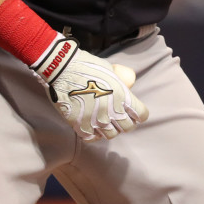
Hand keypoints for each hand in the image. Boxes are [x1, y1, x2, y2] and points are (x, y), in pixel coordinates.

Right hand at [34, 36, 148, 140]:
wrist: (62, 69)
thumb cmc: (88, 65)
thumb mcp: (112, 70)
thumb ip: (122, 81)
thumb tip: (129, 85)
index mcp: (123, 97)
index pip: (141, 115)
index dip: (139, 113)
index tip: (135, 112)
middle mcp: (112, 112)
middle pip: (128, 127)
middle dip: (127, 122)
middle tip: (121, 117)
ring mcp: (96, 121)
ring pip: (111, 135)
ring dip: (111, 129)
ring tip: (107, 121)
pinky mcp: (80, 126)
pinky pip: (93, 138)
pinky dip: (95, 134)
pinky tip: (93, 126)